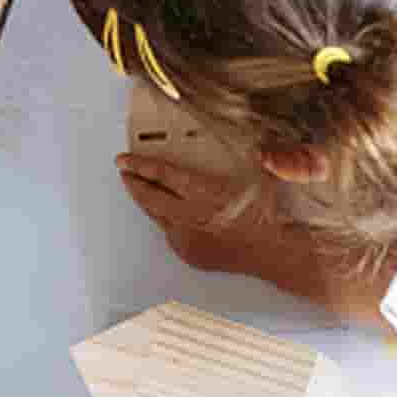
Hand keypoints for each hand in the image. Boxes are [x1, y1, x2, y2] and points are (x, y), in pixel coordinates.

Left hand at [115, 154, 268, 275]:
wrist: (272, 252)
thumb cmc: (266, 215)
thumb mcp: (257, 174)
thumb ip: (248, 156)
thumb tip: (252, 143)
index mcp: (202, 193)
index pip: (162, 175)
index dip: (140, 166)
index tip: (124, 160)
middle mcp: (189, 217)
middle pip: (150, 198)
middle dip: (133, 183)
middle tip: (125, 171)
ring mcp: (187, 238)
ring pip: (157, 217)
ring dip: (146, 202)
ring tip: (140, 189)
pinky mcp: (189, 253)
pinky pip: (170, 233)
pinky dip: (166, 220)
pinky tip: (168, 214)